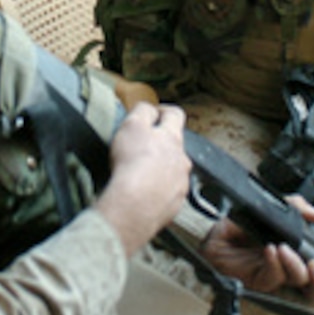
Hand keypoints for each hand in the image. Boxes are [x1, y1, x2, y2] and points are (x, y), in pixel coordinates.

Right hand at [94, 103, 190, 255]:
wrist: (134, 206)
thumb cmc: (132, 164)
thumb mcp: (131, 125)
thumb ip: (143, 111)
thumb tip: (150, 108)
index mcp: (172, 138)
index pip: (176, 115)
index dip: (163, 111)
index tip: (153, 114)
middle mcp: (182, 159)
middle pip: (175, 145)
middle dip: (160, 143)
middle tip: (140, 147)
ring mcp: (181, 183)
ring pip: (173, 169)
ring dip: (160, 168)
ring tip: (140, 174)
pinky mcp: (176, 203)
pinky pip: (168, 192)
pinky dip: (158, 190)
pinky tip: (143, 192)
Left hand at [200, 198, 313, 309]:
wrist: (211, 232)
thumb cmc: (239, 225)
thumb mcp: (268, 209)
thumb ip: (293, 207)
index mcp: (294, 256)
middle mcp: (287, 271)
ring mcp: (273, 278)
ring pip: (297, 286)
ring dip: (298, 269)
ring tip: (287, 252)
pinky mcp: (256, 280)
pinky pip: (272, 278)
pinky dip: (275, 264)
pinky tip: (272, 252)